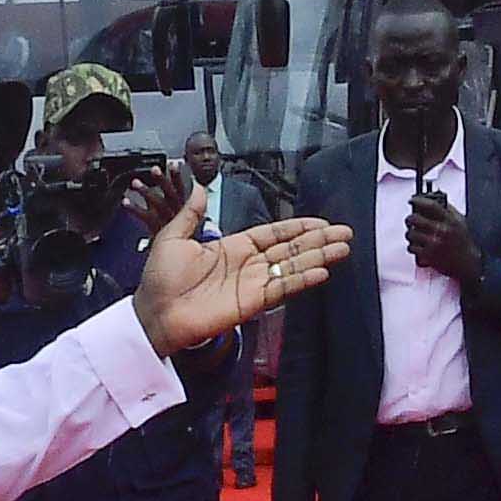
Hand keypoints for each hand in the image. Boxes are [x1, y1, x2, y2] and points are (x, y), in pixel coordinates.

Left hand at [132, 171, 350, 353]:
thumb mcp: (173, 237)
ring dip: (318, 257)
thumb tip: (201, 187)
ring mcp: (253, 283)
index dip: (297, 227)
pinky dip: (302, 279)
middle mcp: (249, 264)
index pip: (273, 233)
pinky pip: (282, 287)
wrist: (155, 313)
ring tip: (343, 248)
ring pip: (293, 266)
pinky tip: (322, 271)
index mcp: (233, 246)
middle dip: (318, 240)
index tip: (320, 221)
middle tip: (345, 232)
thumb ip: (191, 214)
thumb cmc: (160, 279)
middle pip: (291, 248)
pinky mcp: (253, 302)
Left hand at [404, 182, 480, 283]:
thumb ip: (449, 210)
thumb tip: (438, 200)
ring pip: (411, 233)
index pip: (430, 205)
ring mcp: (433, 243)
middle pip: (415, 218)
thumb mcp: (461, 222)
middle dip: (410, 218)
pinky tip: (418, 245)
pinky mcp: (428, 255)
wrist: (468, 264)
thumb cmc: (465, 244)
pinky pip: (411, 247)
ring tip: (415, 234)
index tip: (412, 200)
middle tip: (410, 219)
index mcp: (450, 221)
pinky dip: (412, 246)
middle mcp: (441, 230)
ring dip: (411, 233)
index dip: (418, 200)